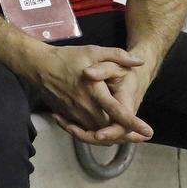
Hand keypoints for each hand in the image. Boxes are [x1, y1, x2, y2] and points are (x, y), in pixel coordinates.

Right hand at [33, 45, 151, 140]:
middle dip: (125, 134)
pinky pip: (83, 129)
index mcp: (93, 91)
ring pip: (96, 131)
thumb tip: (139, 62)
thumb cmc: (67, 58)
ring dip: (110, 135)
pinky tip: (102, 129)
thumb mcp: (93, 51)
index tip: (148, 132)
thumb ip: (117, 56)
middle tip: (141, 137)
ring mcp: (74, 113)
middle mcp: (84, 106)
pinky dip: (94, 132)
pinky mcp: (66, 115)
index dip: (133, 123)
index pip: (117, 111)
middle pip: (108, 128)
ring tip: (126, 136)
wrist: (38, 65)